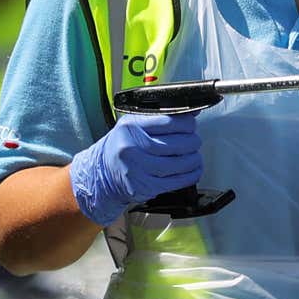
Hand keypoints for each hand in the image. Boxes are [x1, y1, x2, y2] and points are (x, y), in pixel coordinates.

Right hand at [69, 113, 202, 225]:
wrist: (102, 172)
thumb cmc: (122, 146)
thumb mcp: (134, 125)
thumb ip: (160, 118)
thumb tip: (192, 113)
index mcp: (131, 126)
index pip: (169, 121)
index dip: (187, 123)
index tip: (191, 125)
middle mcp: (131, 146)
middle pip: (176, 143)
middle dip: (192, 142)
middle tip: (194, 141)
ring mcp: (137, 168)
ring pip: (178, 163)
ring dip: (193, 160)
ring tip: (195, 157)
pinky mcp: (144, 186)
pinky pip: (175, 181)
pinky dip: (189, 176)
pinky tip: (193, 171)